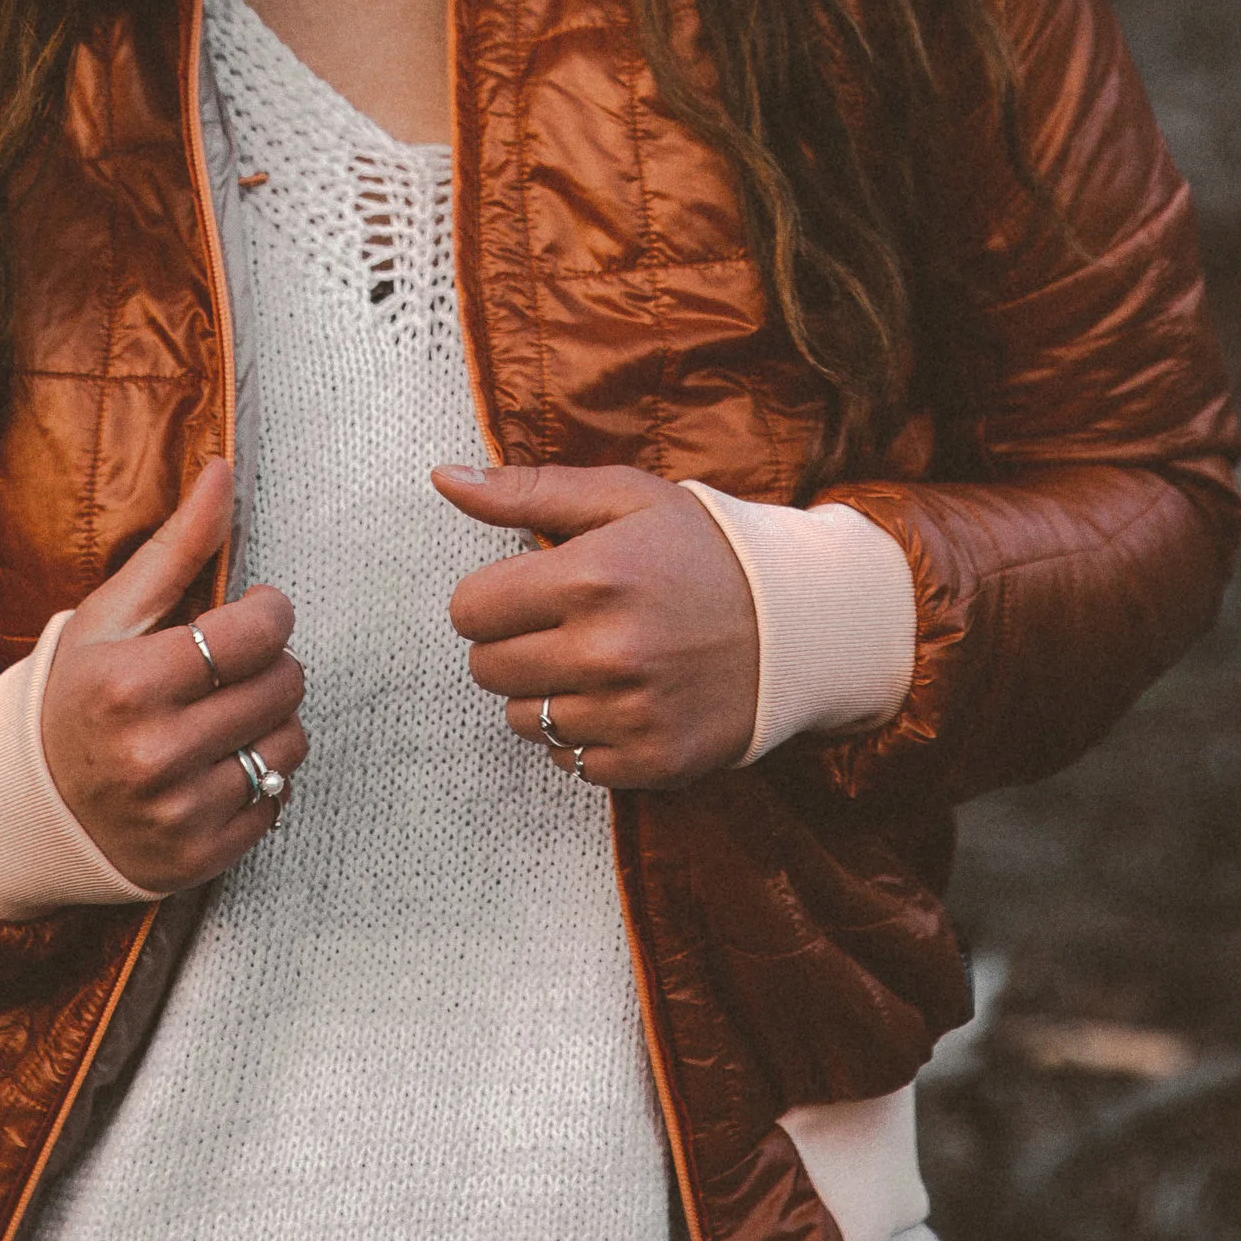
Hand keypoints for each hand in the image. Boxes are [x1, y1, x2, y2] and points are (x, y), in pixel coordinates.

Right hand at [40, 459, 308, 890]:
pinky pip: (277, 800)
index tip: (255, 610)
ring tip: (231, 711)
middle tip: (236, 664)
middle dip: (272, 663)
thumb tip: (223, 471)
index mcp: (128, 684)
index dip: (270, 611)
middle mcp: (154, 755)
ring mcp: (178, 815)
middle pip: (282, 686)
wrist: (30, 808)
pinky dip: (263, 775)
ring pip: (290, 743)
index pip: (254, 633)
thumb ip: (175, 546)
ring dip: (274, 719)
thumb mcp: (110, 614)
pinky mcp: (198, 859)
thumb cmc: (76, 695)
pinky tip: (222, 761)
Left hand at [435, 460, 755, 787]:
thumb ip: (526, 491)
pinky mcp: (653, 762)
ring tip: (594, 661)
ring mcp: (632, 714)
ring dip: (545, 692)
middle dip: (510, 644)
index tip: (523, 591)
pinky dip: (586, 735)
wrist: (797, 623)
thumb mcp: (622, 498)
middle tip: (559, 625)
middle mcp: (607, 651)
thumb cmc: (699, 550)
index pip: (470, 610)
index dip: (489, 598)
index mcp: (592, 576)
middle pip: (486, 669)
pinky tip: (622, 699)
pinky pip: (571, 763)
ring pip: (523, 720)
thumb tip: (443, 478)